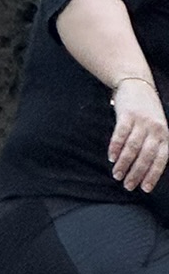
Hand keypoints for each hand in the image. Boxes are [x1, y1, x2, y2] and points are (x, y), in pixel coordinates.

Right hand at [109, 78, 168, 192]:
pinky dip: (115, 147)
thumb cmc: (147, 111)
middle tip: (127, 186)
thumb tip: (146, 170)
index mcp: (165, 135)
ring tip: (117, 175)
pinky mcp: (127, 114)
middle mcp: (155, 129)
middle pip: (145, 156)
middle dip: (136, 173)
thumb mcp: (158, 127)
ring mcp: (141, 121)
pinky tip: (111, 157)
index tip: (144, 188)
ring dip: (124, 164)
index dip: (152, 175)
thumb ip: (155, 145)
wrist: (136, 84)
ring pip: (132, 148)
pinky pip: (120, 134)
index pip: (161, 160)